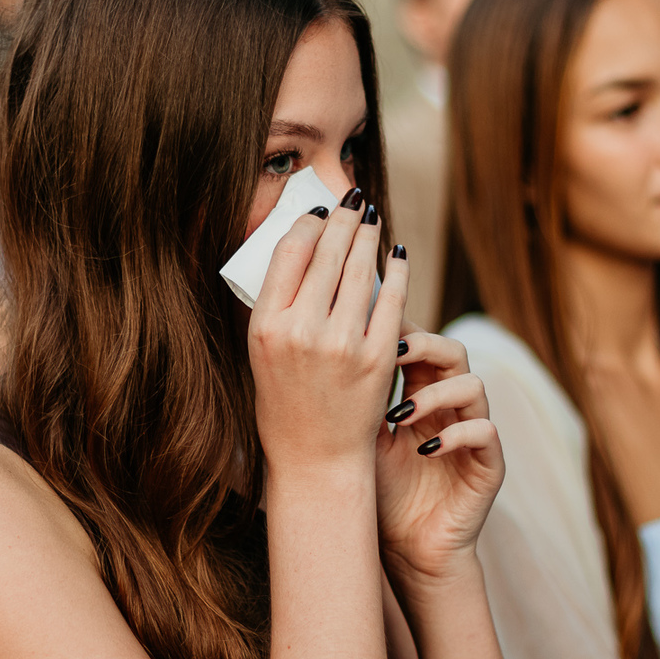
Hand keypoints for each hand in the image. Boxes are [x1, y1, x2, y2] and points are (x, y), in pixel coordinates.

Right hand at [249, 193, 406, 477]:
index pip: (289, 253)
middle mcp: (302, 331)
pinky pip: (391, 299)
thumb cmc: (286, 403)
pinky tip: (397, 254)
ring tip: (371, 219)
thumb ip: (279, 304)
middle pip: (327, 253)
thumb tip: (302, 248)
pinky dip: (395, 271)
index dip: (307, 224)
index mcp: (267, 327)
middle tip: (352, 200)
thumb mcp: (262, 352)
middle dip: (342, 219)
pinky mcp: (377, 357)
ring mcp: (343, 344)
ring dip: (368, 236)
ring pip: (359, 269)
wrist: (317, 458)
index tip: (318, 212)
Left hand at [376, 331, 504, 588]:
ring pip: (473, 386)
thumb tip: (323, 352)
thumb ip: (356, 400)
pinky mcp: (488, 464)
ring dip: (436, 394)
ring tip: (400, 414)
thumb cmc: (380, 494)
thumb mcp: (361, 441)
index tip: (369, 328)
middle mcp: (451, 408)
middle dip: (424, 347)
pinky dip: (458, 433)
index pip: (421, 346)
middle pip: (453, 352)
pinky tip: (427, 449)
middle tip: (391, 354)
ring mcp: (473, 433)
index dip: (402, 332)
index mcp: (422, 395)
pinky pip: (485, 432)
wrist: (405, 550)